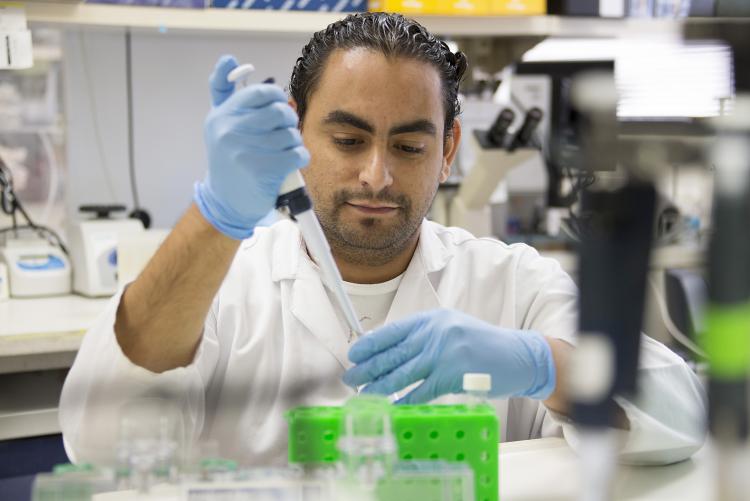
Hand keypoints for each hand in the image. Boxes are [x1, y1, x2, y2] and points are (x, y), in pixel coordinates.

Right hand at [194, 55, 309, 239]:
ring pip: (290, 135)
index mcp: (222, 116)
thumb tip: (228, 59)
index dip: (277, 97)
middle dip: (288, 121)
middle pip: (279, 113)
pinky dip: (300, 158)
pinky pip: (297, 154)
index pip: (259, 93)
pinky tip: (291, 162)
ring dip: (294, 142)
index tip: (280, 105)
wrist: (225, 201)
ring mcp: (245, 152)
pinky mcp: (263, 171)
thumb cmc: (228, 158)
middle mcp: (230, 131)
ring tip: (284, 150)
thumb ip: (222, 91)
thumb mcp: (218, 123)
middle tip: (284, 130)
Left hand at [342, 309, 555, 403]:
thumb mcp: (451, 329)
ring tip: (363, 394)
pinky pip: (421, 392)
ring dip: (379, 387)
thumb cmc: (482, 345)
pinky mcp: (454, 377)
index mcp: (433, 319)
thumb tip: (389, 351)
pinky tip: (390, 407)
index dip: (370, 345)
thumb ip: (424, 336)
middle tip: (350, 378)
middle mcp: (436, 333)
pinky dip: (403, 401)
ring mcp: (445, 355)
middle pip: (393, 354)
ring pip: (402, 374)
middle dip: (368, 368)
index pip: (393, 331)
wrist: (519, 356)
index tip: (354, 355)